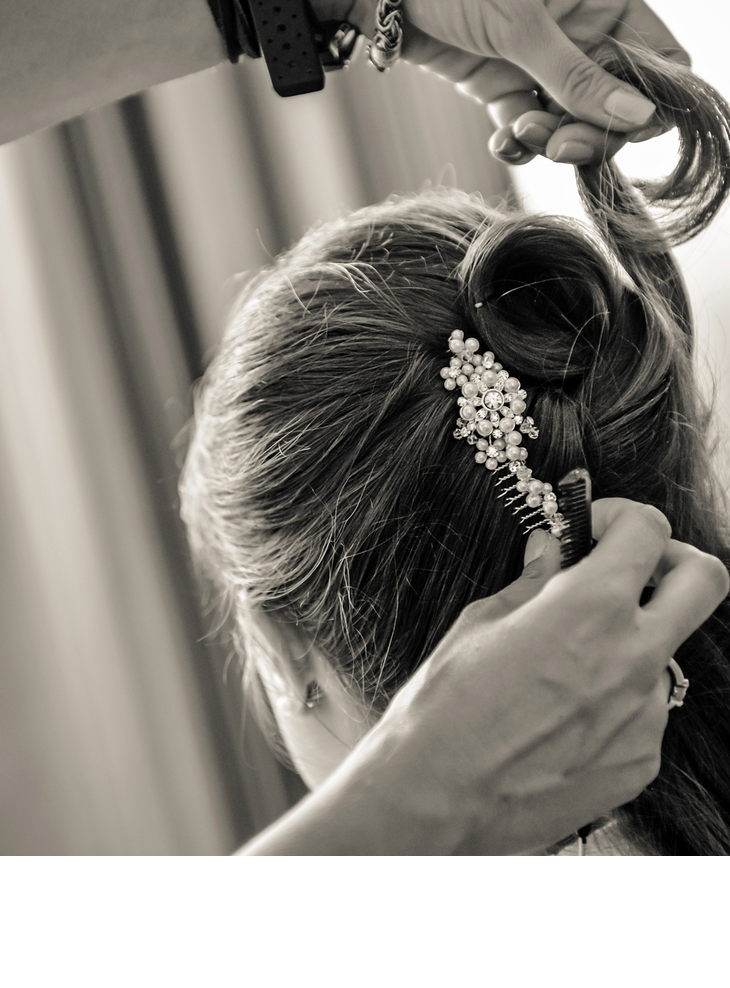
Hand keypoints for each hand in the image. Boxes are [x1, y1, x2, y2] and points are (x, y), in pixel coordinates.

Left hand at [340, 0, 689, 166]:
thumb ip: (578, 76)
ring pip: (571, 124)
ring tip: (518, 130)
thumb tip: (639, 117)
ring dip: (550, 140)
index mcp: (607, 1)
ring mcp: (544, 63)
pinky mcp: (506, 86)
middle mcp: (583, 33)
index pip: (661, 62)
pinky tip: (501, 140)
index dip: (652, 102)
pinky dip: (518, 144)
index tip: (625, 127)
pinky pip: (529, 129)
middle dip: (592, 133)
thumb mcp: (522, 26)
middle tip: (559, 146)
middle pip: (615, 105)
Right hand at [350, 498, 727, 854]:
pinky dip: (616, 701)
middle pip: (704, 580)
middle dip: (671, 561)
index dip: (619, 516)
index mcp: (591, 609)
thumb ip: (532, 583)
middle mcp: (635, 658)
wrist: (435, 803)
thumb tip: (551, 552)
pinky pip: (645, 713)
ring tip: (564, 670)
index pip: (648, 530)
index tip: (591, 531)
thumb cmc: (443, 711)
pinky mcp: (641, 763)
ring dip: (630, 643)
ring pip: (665, 654)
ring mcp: (646, 716)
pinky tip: (561, 719)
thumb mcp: (478, 626)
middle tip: (627, 571)